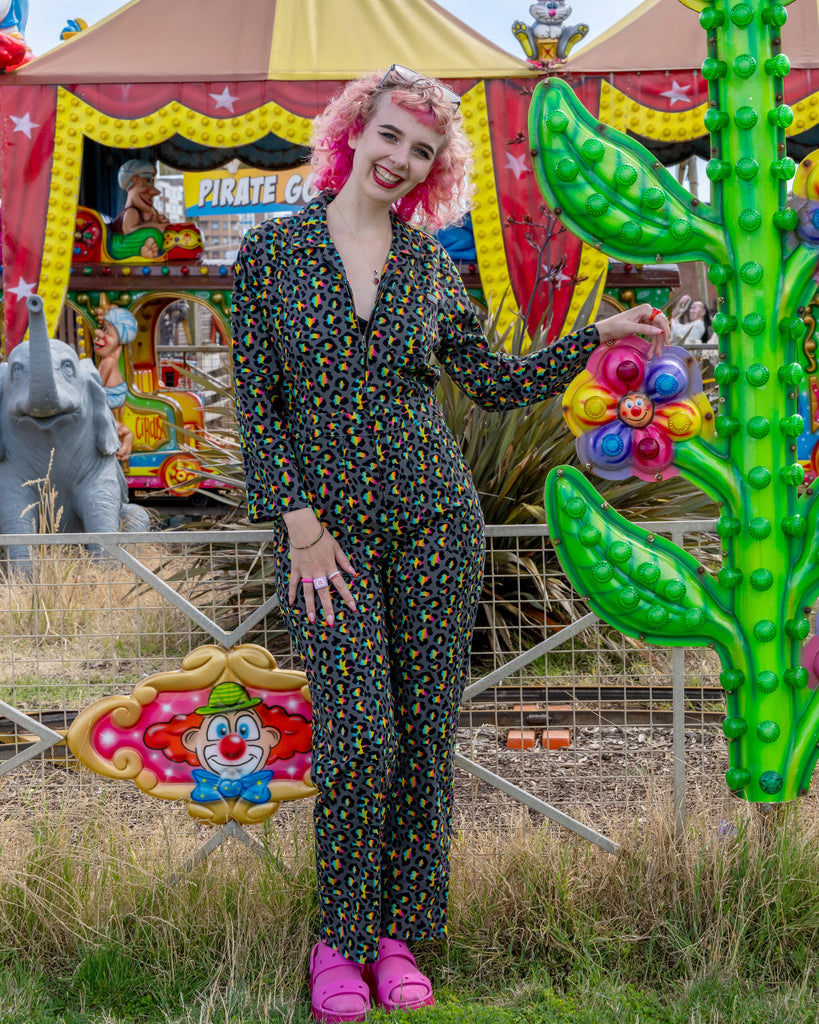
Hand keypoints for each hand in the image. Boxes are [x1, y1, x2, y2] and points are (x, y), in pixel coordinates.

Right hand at [283, 509, 356, 626]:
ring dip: (310, 606)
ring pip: (308, 592)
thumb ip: (344, 561)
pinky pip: (293, 583)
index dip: (347, 597)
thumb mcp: (336, 547)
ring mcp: (306, 572)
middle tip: (330, 621)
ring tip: (312, 619)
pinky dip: (291, 593)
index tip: (353, 608)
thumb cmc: (321, 536)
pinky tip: (290, 603)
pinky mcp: (296, 569)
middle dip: (328, 608)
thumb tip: (353, 573)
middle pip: (324, 593)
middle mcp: (318, 572)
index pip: (340, 585)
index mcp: (330, 566)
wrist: (303, 527)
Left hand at [595, 303, 669, 359]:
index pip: (661, 320)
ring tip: (654, 355)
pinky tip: (651, 352)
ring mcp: (646, 319)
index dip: (666, 332)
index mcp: (645, 309)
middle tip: (660, 352)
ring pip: (657, 333)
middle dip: (661, 341)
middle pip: (661, 327)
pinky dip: (652, 343)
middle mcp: (648, 312)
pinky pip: (652, 334)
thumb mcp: (630, 328)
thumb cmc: (615, 326)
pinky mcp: (644, 325)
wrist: (606, 329)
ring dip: (656, 344)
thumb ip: (645, 329)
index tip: (666, 343)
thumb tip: (660, 331)